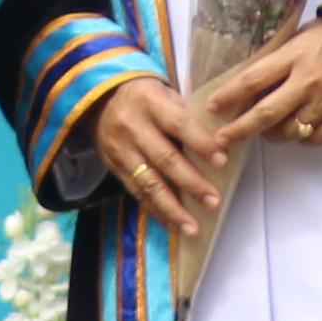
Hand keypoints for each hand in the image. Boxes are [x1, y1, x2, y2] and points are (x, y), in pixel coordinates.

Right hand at [82, 75, 229, 235]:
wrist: (99, 98)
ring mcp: (121, 149)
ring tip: (192, 227)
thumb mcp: (164, 93)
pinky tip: (173, 224)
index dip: (201, 143)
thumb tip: (220, 142)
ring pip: (148, 183)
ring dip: (172, 208)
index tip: (222, 161)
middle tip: (213, 201)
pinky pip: (136, 193)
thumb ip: (185, 115)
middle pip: (165, 158)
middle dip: (191, 183)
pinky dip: (156, 210)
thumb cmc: (145, 96)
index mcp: (150, 103)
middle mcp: (133, 127)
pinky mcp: (113, 167)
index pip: (179, 124)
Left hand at [193, 14, 321, 153]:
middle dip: (239, 129)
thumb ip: (280, 58)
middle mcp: (307, 82)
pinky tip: (296, 130)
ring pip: (288, 131)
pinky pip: (314, 138)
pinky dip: (301, 138)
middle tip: (221, 140)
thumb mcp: (303, 36)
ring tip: (264, 131)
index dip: (229, 96)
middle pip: (265, 113)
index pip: (253, 79)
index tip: (212, 106)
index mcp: (295, 56)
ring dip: (271, 134)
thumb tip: (252, 81)